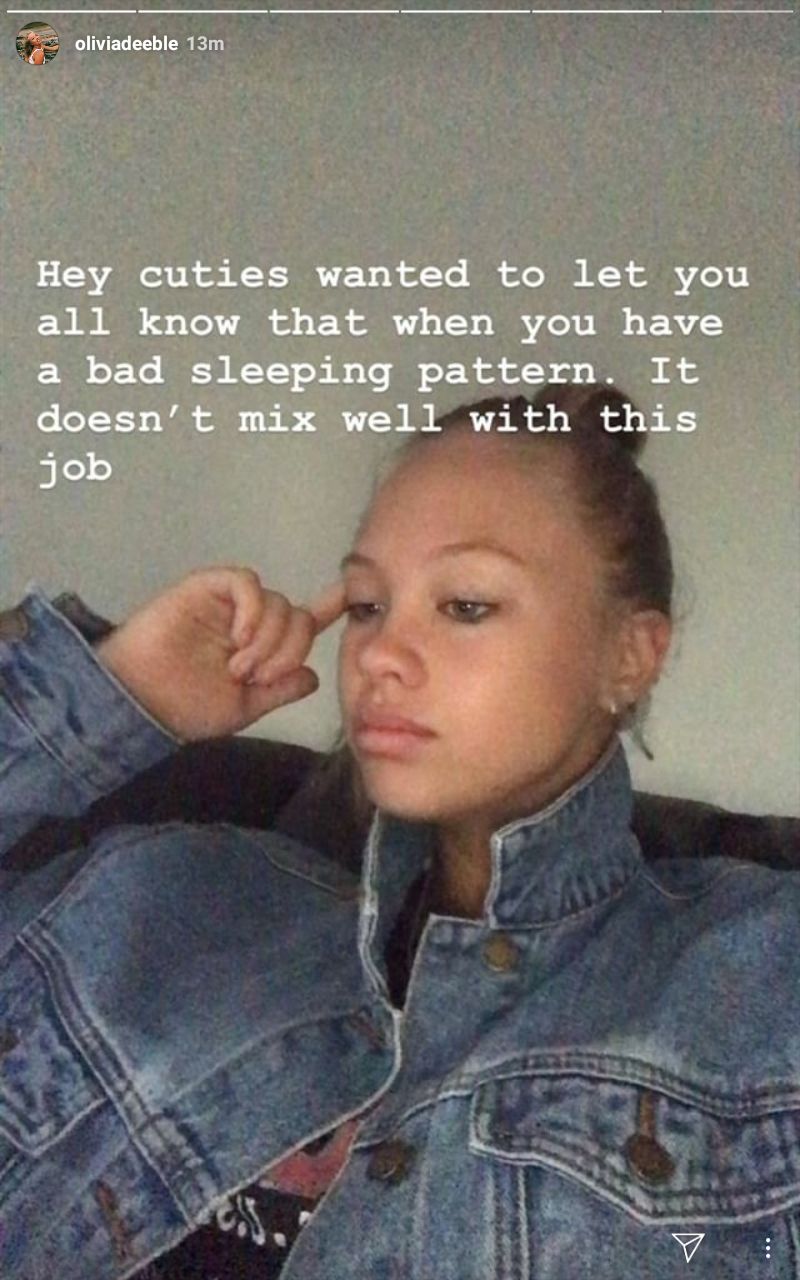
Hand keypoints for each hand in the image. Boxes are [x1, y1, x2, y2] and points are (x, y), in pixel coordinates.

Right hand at [94, 566, 346, 739]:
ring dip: (268, 640)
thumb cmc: (184, 707)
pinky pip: (246, 583)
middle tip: (259, 678)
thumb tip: (313, 675)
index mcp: (262, 647)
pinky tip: (240, 639)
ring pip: (276, 602)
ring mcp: (229, 604)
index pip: (303, 621)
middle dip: (289, 650)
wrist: (140, 702)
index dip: (330, 607)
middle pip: (296, 615)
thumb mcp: (244, 707)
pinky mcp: (206, 588)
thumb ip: (280, 690)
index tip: (354, 598)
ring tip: (240, 668)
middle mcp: (249, 621)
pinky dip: (253, 610)